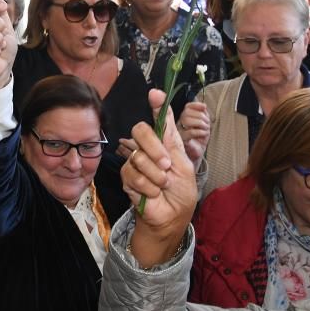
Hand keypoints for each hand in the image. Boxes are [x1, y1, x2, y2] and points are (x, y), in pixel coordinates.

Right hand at [122, 90, 196, 246]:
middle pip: (141, 131)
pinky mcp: (126, 177)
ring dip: (155, 175)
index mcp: (165, 142)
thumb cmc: (181, 192)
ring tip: (162, 187)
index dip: (157, 105)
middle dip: (155, 148)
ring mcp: (135, 161)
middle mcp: (148, 148)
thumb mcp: (183, 163)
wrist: (172, 216)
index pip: (159, 119)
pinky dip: (147, 187)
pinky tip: (152, 193)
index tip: (156, 93)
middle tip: (167, 165)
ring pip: (138, 157)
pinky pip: (133, 174)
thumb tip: (165, 108)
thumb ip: (171, 136)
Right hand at [176, 101, 209, 163]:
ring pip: (186, 119)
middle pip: (186, 112)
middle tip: (207, 124)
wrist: (197, 153)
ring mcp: (177, 131)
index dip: (196, 105)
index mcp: (183, 117)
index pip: (187, 106)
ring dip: (200, 123)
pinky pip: (189, 131)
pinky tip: (204, 135)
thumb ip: (202, 113)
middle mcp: (178, 123)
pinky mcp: (180, 140)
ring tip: (206, 129)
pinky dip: (200, 131)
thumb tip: (203, 105)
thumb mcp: (203, 123)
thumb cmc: (199, 138)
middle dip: (200, 116)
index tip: (204, 107)